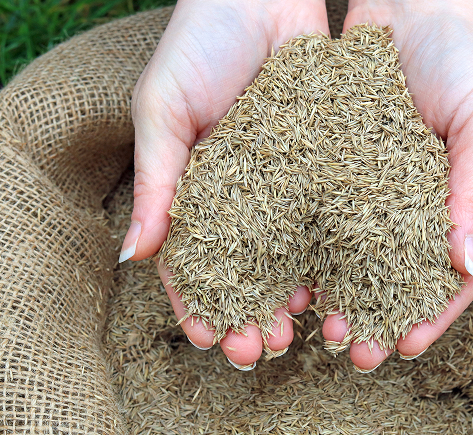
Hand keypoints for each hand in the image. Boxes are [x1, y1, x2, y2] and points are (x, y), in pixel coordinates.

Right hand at [120, 0, 328, 366]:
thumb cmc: (199, 45)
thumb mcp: (165, 112)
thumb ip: (156, 184)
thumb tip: (132, 257)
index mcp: (198, 197)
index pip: (196, 266)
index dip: (202, 307)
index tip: (211, 340)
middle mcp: (246, 204)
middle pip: (249, 277)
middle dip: (254, 317)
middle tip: (264, 351)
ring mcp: (289, 192)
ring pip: (293, 261)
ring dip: (296, 301)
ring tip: (306, 332)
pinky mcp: (329, 172)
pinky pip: (334, 224)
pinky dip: (336, 259)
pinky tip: (340, 287)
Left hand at [322, 0, 472, 370]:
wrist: (411, 4)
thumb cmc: (465, 57)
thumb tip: (463, 268)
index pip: (459, 275)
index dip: (434, 315)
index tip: (404, 347)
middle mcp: (430, 209)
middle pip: (406, 277)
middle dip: (381, 318)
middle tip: (353, 352)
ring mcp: (386, 195)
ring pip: (365, 259)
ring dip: (345, 296)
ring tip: (321, 328)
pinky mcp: (346, 175)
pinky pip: (332, 221)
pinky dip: (318, 252)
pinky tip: (298, 279)